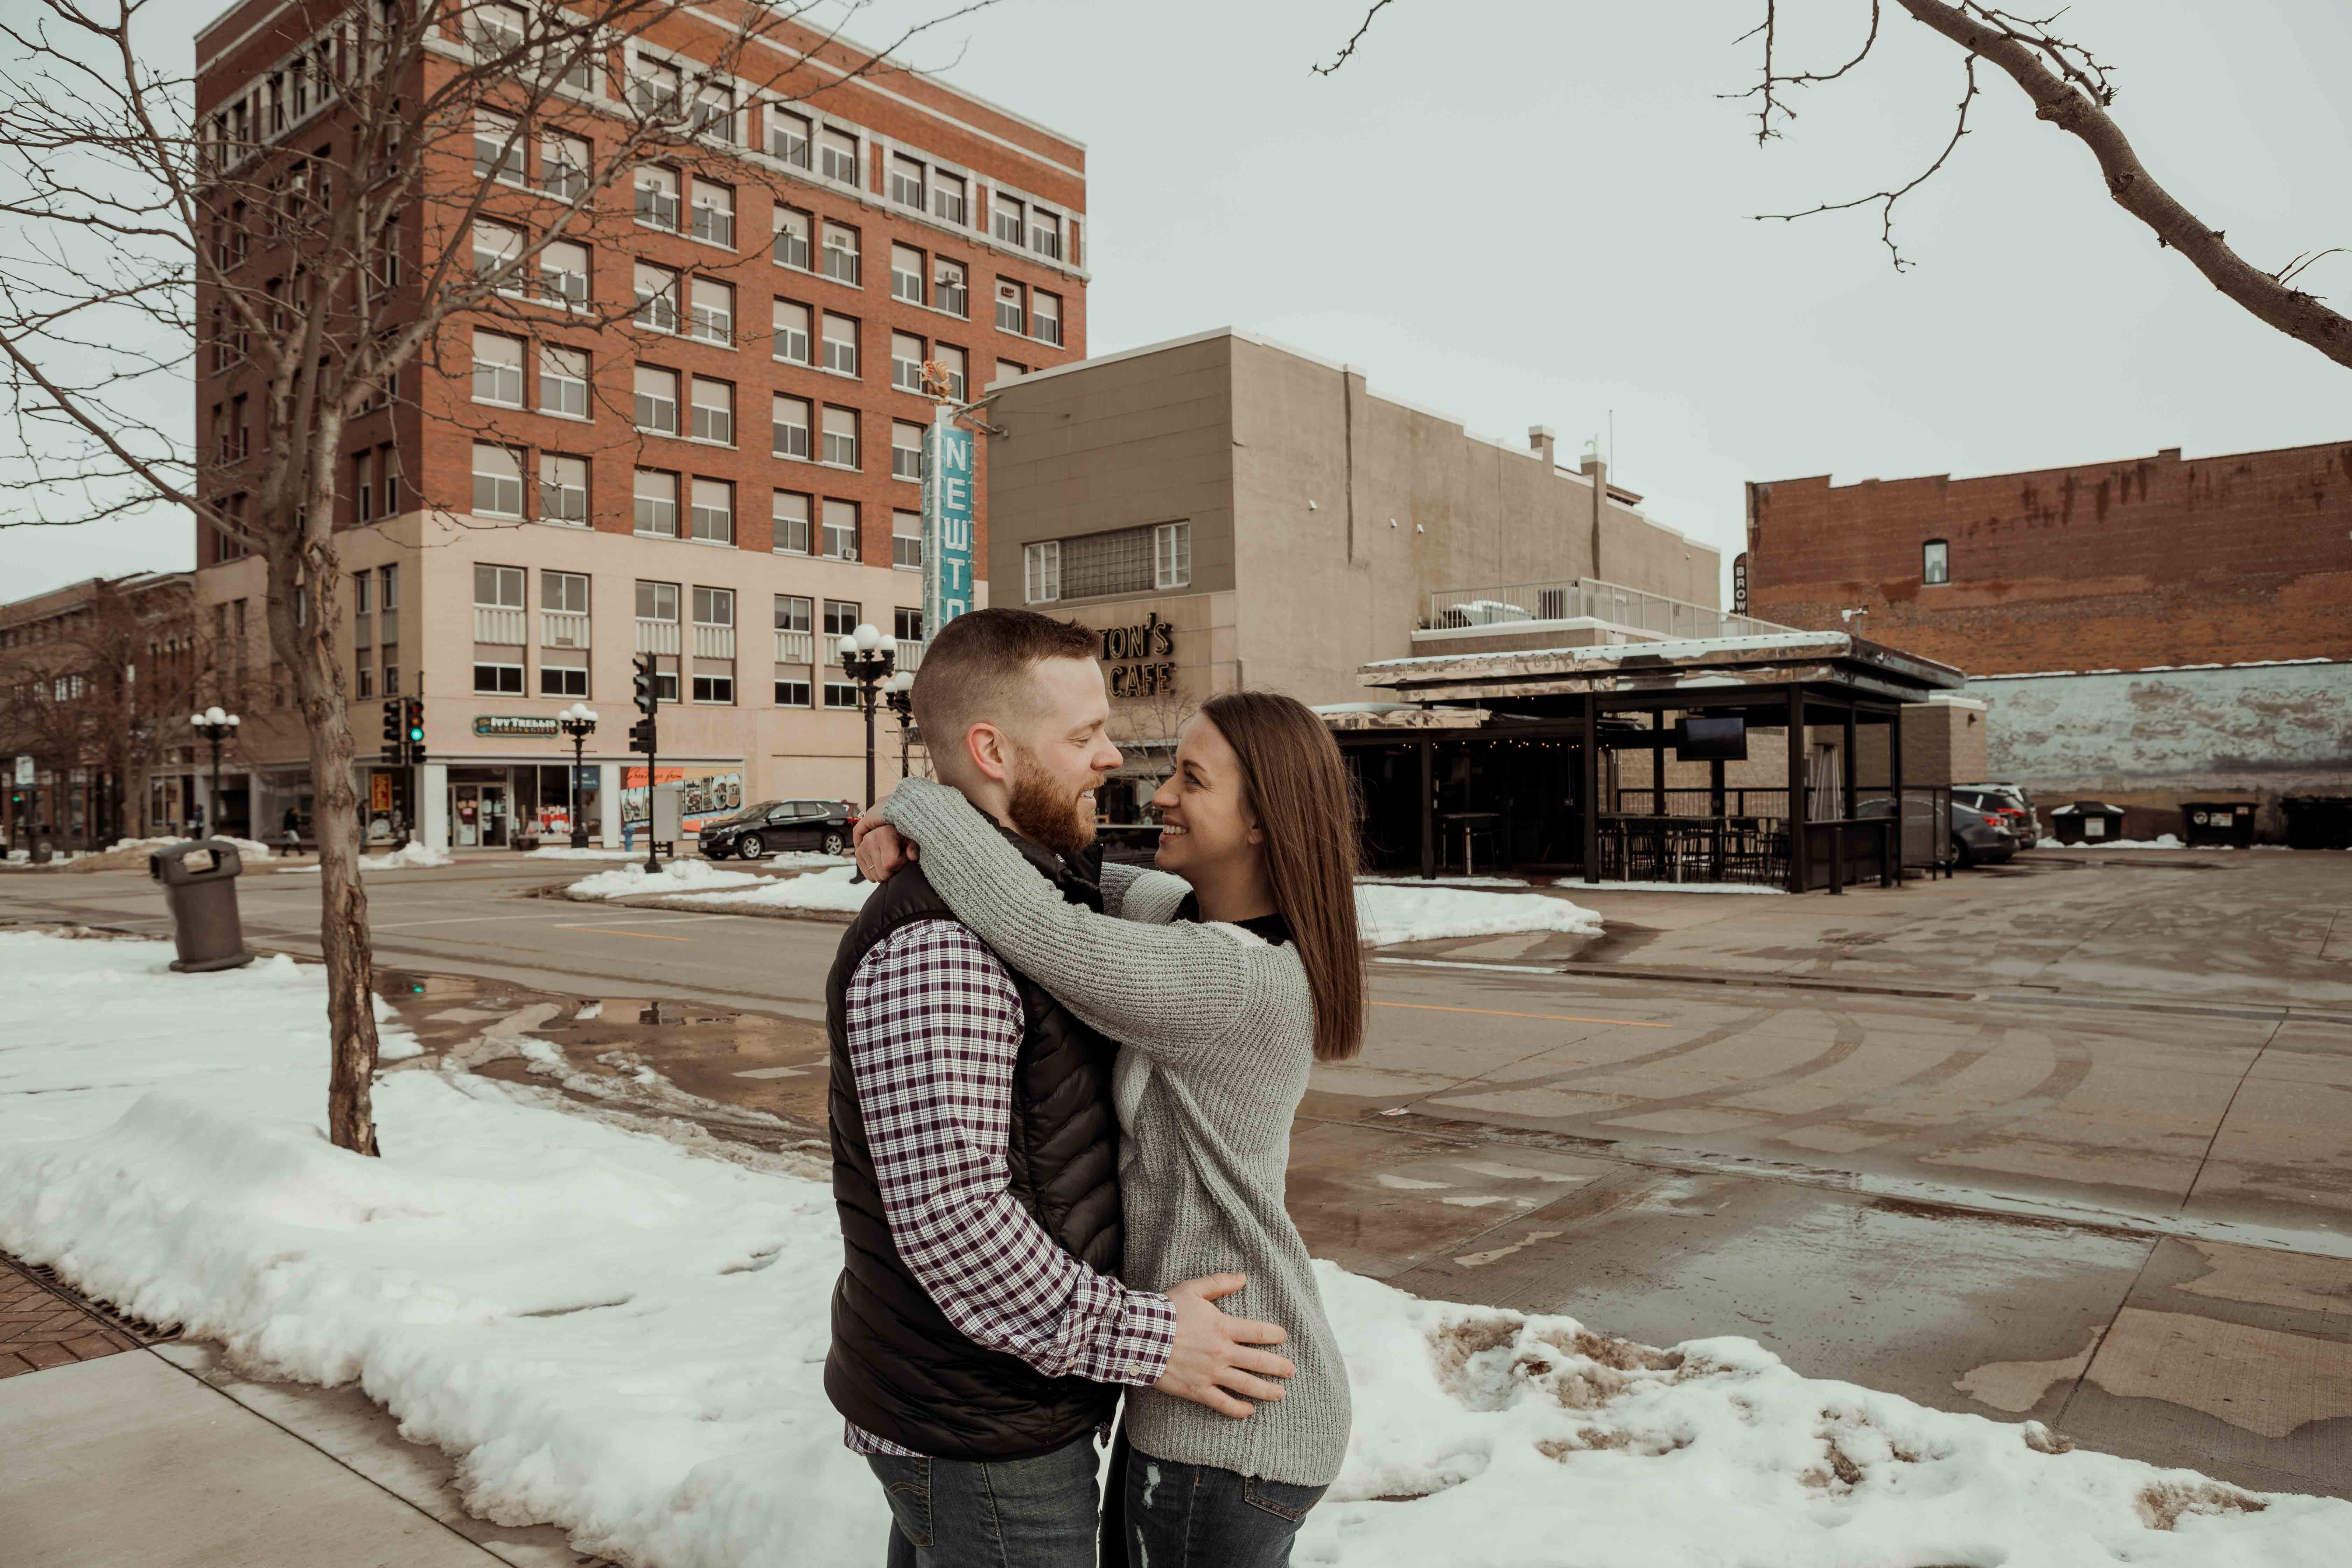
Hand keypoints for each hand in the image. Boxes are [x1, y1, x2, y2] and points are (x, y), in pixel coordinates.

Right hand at [854, 819, 916, 882]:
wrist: (890, 831)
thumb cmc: (903, 836)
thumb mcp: (912, 839)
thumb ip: (914, 847)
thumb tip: (913, 856)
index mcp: (883, 834)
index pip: (890, 863)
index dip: (900, 863)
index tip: (903, 855)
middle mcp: (870, 840)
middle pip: (883, 873)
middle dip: (893, 869)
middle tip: (896, 858)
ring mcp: (862, 848)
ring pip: (876, 876)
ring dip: (885, 871)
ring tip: (889, 858)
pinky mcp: (858, 855)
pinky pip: (869, 876)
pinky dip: (878, 873)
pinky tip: (882, 863)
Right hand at [1151, 1274, 1294, 1418]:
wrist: (1139, 1336)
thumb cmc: (1166, 1311)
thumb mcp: (1193, 1289)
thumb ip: (1219, 1283)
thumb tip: (1243, 1277)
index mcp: (1223, 1327)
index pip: (1258, 1332)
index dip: (1275, 1335)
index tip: (1284, 1337)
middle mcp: (1222, 1352)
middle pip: (1258, 1361)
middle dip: (1278, 1367)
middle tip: (1292, 1371)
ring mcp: (1211, 1373)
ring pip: (1246, 1385)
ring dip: (1266, 1390)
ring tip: (1281, 1394)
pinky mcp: (1198, 1390)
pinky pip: (1222, 1403)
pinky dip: (1238, 1409)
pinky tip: (1249, 1411)